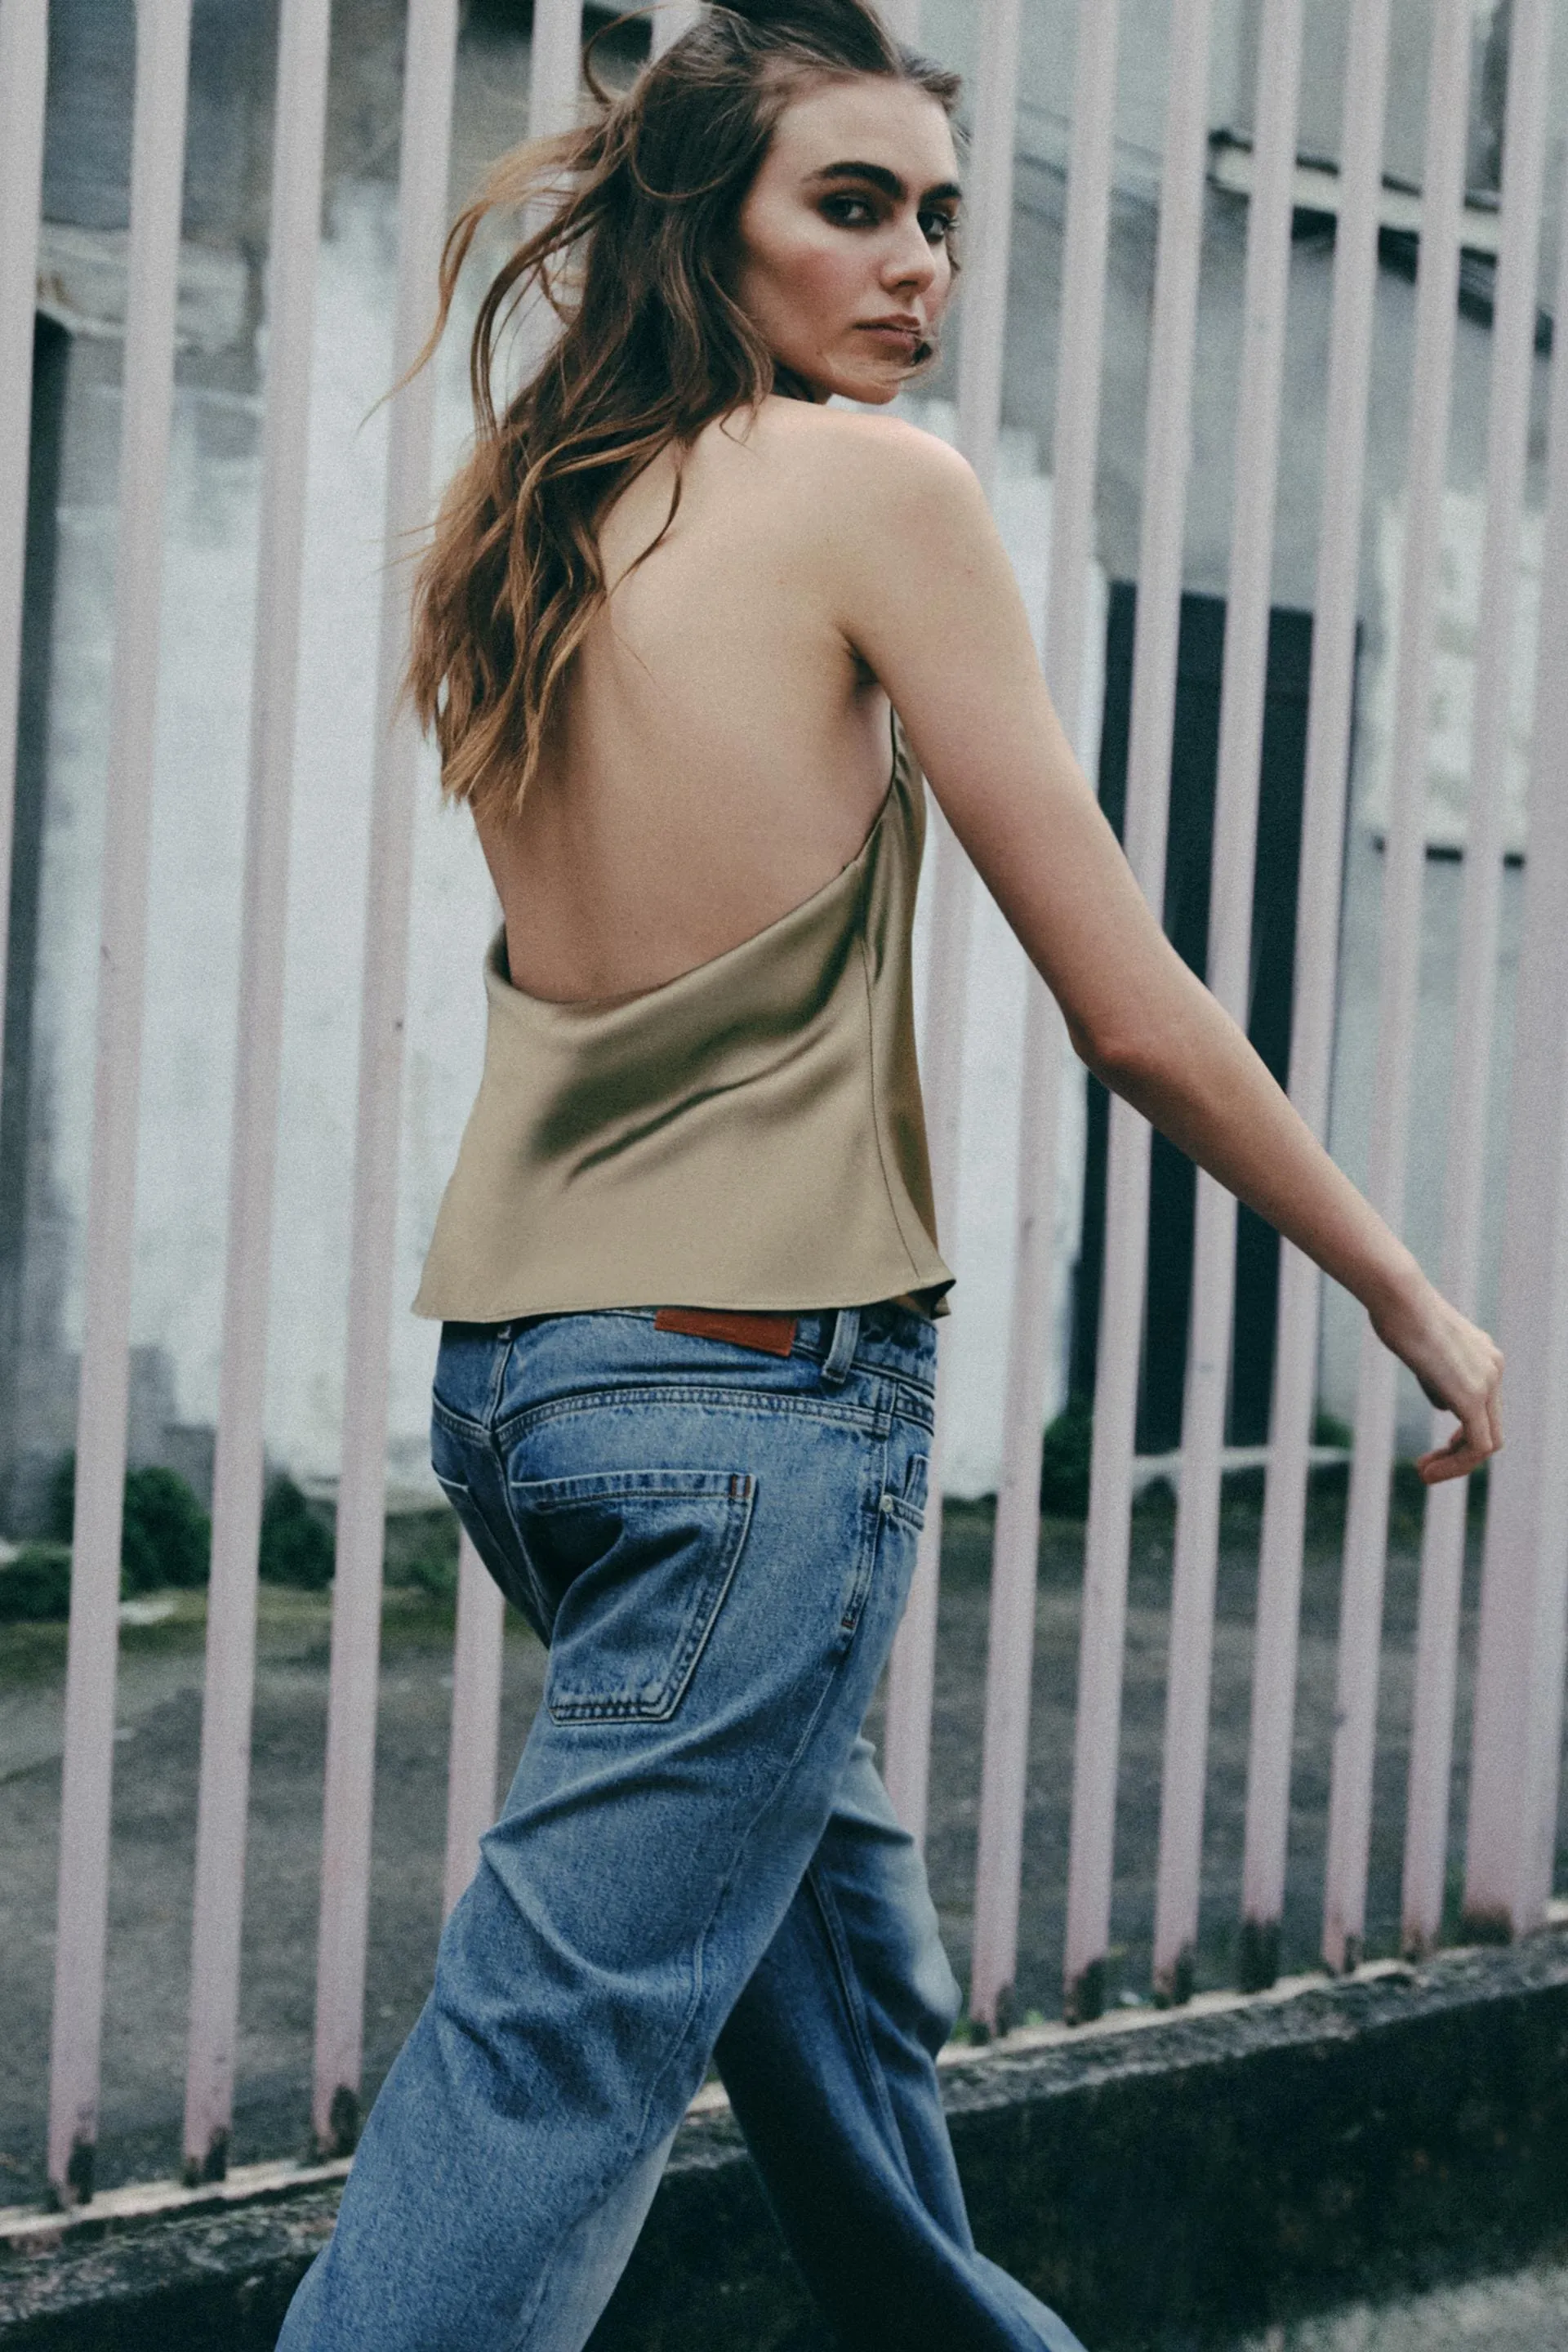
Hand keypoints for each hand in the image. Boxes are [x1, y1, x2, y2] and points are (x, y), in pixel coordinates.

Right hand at [1369, 1275, 1503, 1484]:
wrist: (1399, 1295)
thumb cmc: (1397, 1312)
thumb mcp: (1422, 1350)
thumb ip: (1438, 1380)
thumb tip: (1444, 1408)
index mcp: (1484, 1356)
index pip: (1482, 1408)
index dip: (1460, 1436)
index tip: (1432, 1451)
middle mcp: (1493, 1368)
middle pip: (1490, 1429)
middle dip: (1459, 1455)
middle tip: (1427, 1469)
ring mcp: (1487, 1382)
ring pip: (1488, 1443)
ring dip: (1457, 1466)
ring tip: (1425, 1476)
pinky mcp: (1472, 1396)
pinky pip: (1477, 1446)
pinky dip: (1455, 1465)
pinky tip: (1428, 1471)